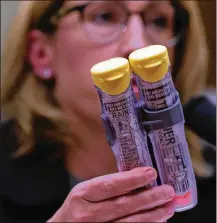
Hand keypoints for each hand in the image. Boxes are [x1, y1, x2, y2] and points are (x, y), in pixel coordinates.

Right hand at [47, 167, 174, 221]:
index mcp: (82, 194)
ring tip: (169, 206)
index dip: (132, 179)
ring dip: (153, 215)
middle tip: (168, 191)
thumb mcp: (85, 191)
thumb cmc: (77, 207)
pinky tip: (158, 221)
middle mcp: (87, 214)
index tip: (151, 173)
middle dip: (149, 198)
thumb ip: (107, 185)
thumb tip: (138, 178)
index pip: (110, 186)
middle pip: (123, 206)